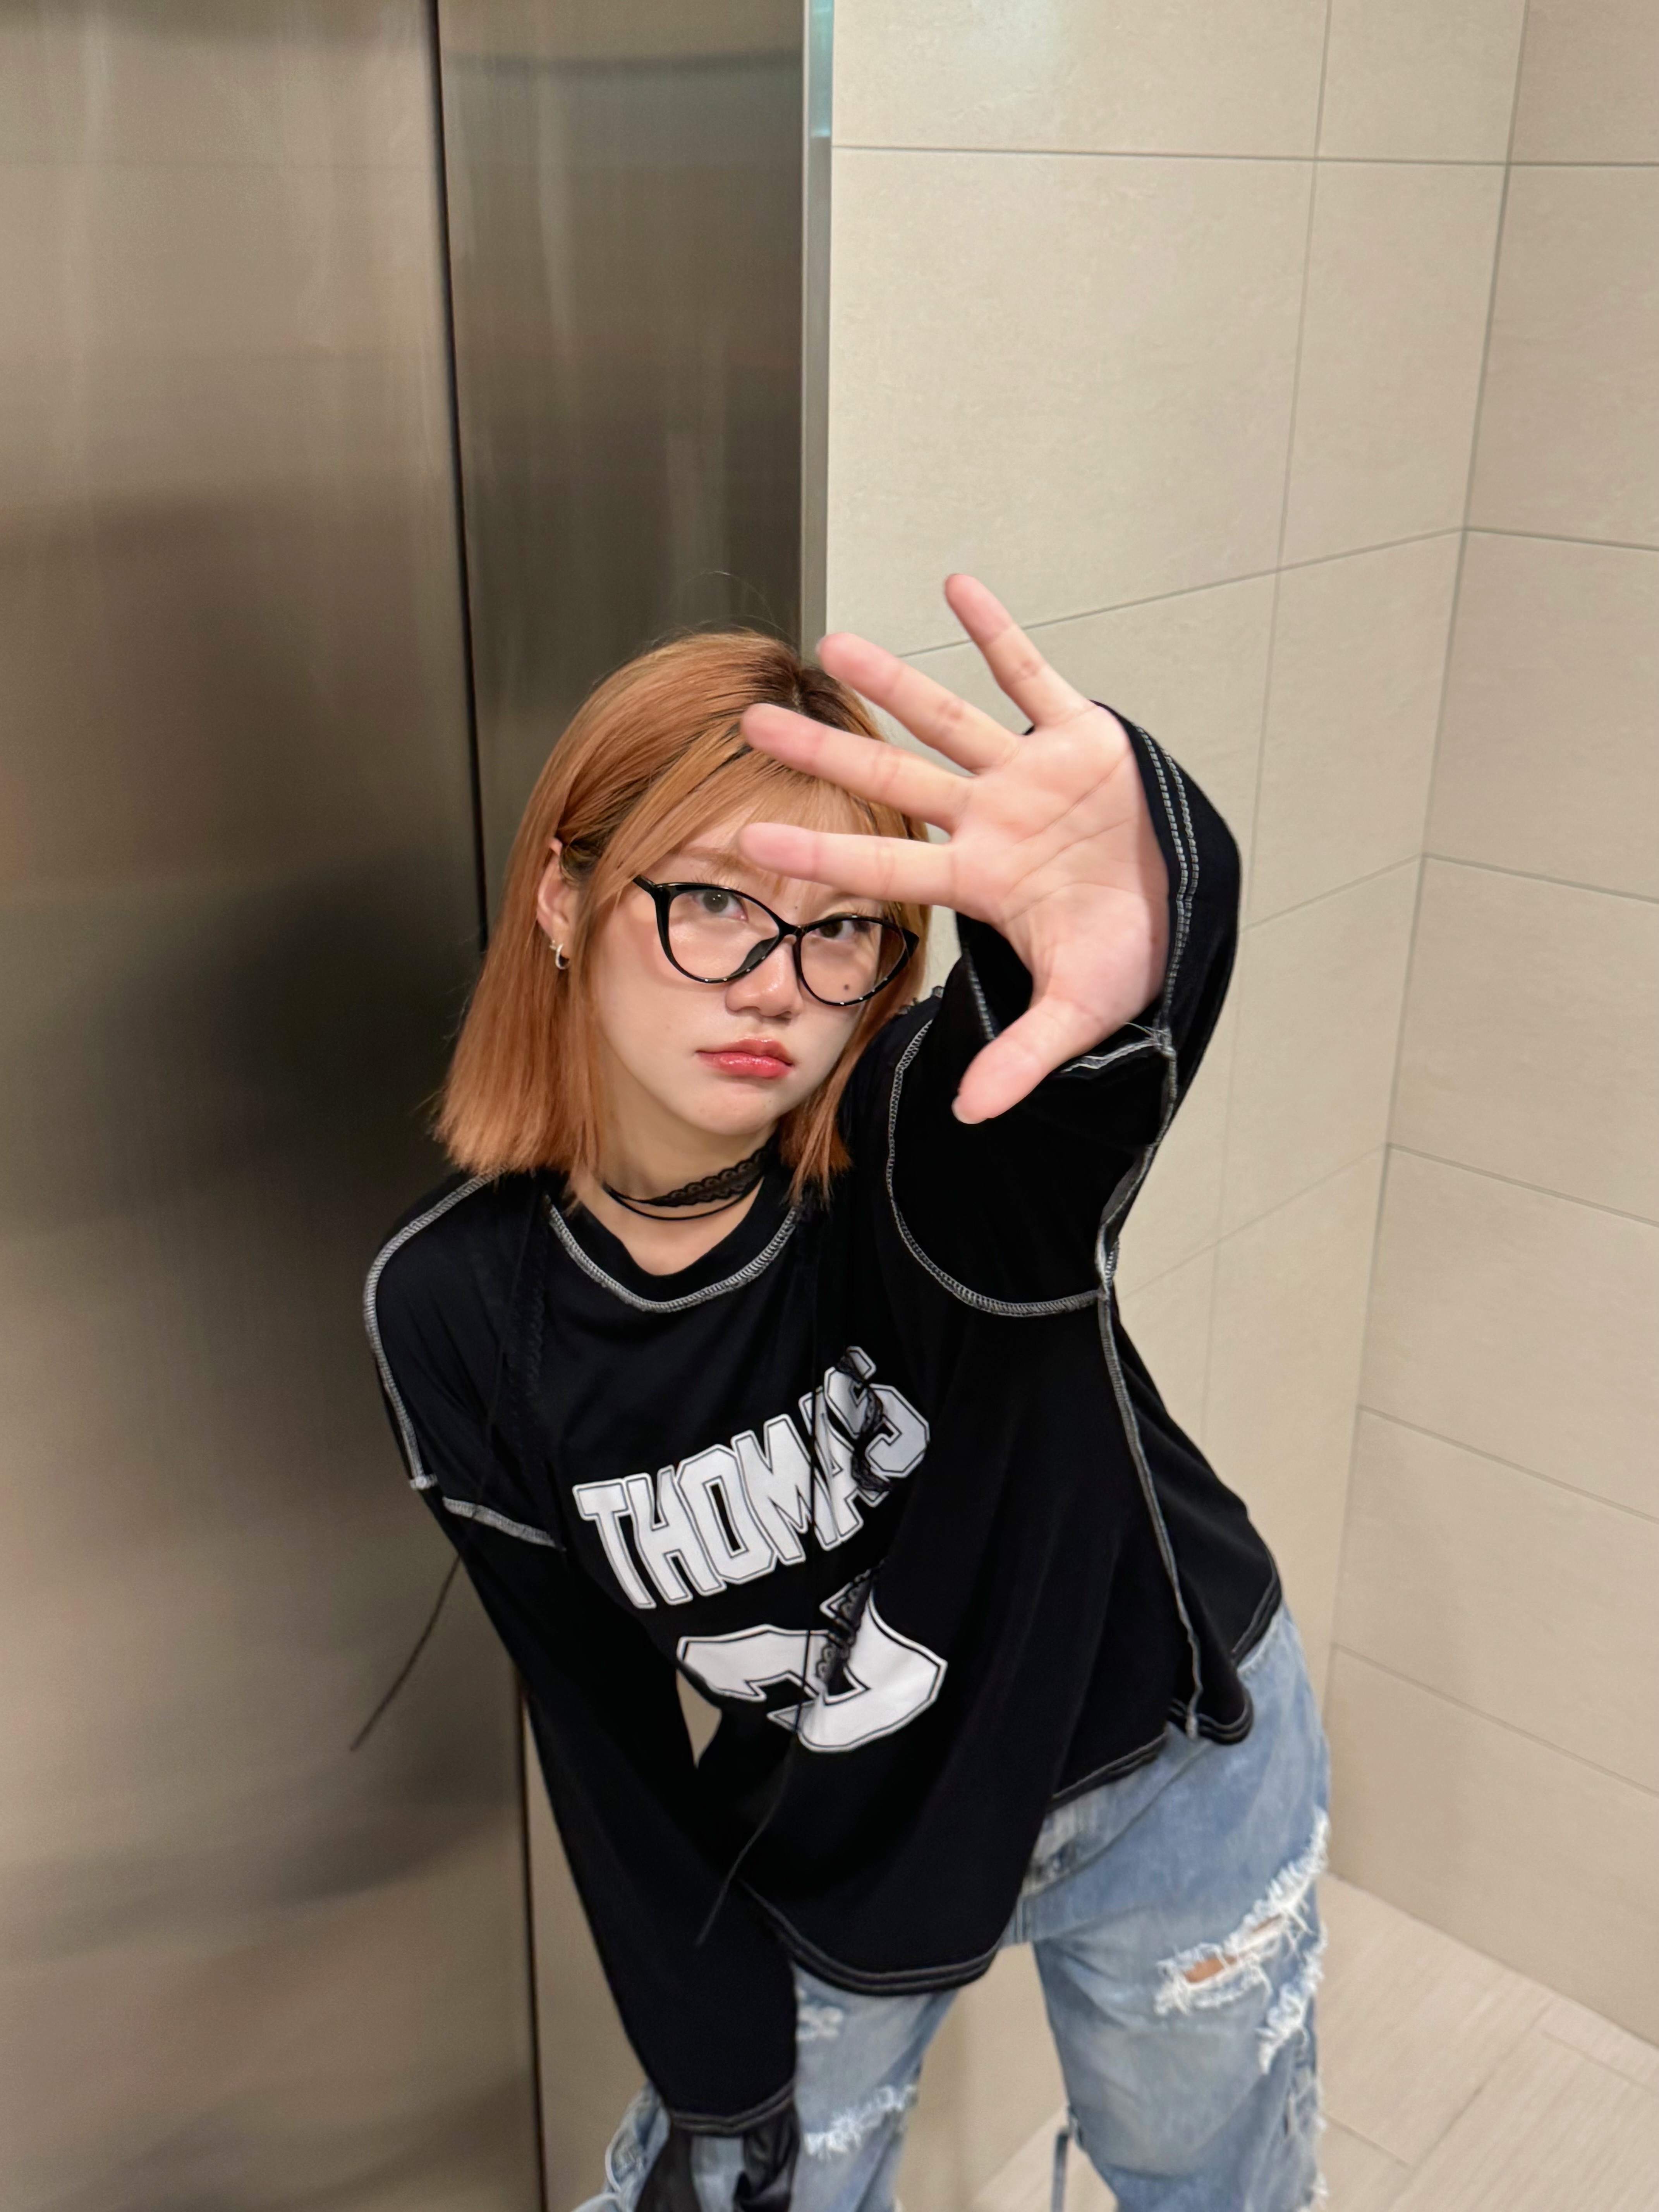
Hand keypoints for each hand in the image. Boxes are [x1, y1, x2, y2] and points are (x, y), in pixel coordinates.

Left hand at [738, 575, 1169, 1122]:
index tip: (751, 833)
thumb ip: (1020, 1058)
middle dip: (827, 753)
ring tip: (833, 644)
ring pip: (949, 719)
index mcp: (982, 878)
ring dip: (895, 684)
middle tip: (752, 722)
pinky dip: (999, 633)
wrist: (1184, 913)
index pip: (886, 864)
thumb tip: (969, 1117)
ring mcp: (1031, 774)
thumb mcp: (1077, 1010)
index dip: (822, 848)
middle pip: (894, 781)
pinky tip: (956, 585)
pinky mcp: (1083, 737)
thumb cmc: (1123, 956)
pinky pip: (1032, 675)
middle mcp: (992, 818)